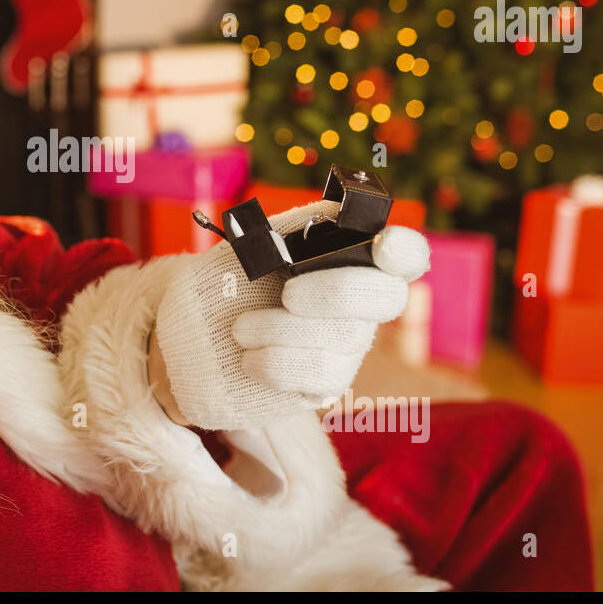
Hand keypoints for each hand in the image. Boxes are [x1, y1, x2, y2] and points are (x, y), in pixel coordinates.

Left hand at [152, 200, 428, 430]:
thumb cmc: (230, 278)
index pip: (406, 254)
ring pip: (346, 338)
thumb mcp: (255, 243)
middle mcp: (362, 304)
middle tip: (287, 293)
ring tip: (240, 328)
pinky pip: (323, 376)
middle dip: (337, 292)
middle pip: (389, 298)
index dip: (405, 251)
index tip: (381, 245)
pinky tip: (248, 357)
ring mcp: (348, 347)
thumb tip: (334, 219)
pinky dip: (276, 363)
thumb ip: (296, 229)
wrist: (197, 329)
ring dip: (282, 329)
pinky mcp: (327, 384)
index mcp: (351, 259)